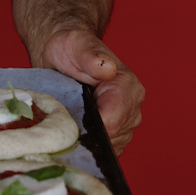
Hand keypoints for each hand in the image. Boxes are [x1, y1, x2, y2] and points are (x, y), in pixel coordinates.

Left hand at [38, 28, 144, 153]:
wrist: (63, 55)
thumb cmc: (69, 48)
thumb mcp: (76, 44)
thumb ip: (91, 55)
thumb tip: (107, 68)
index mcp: (128, 86)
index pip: (112, 122)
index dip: (88, 125)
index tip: (68, 117)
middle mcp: (132, 106)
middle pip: (110, 137)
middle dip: (86, 132)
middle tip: (65, 115)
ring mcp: (126, 123)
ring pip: (106, 147)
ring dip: (86, 138)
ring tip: (70, 118)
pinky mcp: (116, 134)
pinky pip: (103, 150)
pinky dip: (88, 145)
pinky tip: (74, 128)